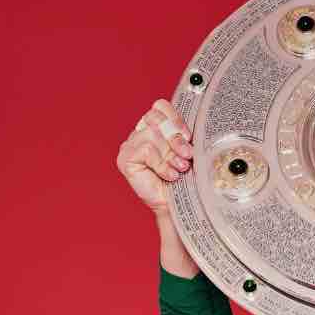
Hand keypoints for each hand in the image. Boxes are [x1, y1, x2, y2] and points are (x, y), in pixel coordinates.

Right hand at [116, 98, 194, 214]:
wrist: (176, 206)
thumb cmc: (182, 181)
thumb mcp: (186, 154)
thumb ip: (184, 138)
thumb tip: (190, 131)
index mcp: (154, 129)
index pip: (160, 107)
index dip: (175, 118)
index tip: (188, 135)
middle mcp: (140, 134)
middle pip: (156, 119)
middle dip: (175, 138)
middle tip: (187, 154)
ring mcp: (130, 146)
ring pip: (152, 135)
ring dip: (170, 155)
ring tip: (179, 169)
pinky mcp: (125, 159)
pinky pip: (146, 151)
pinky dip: (161, 164)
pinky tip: (169, 175)